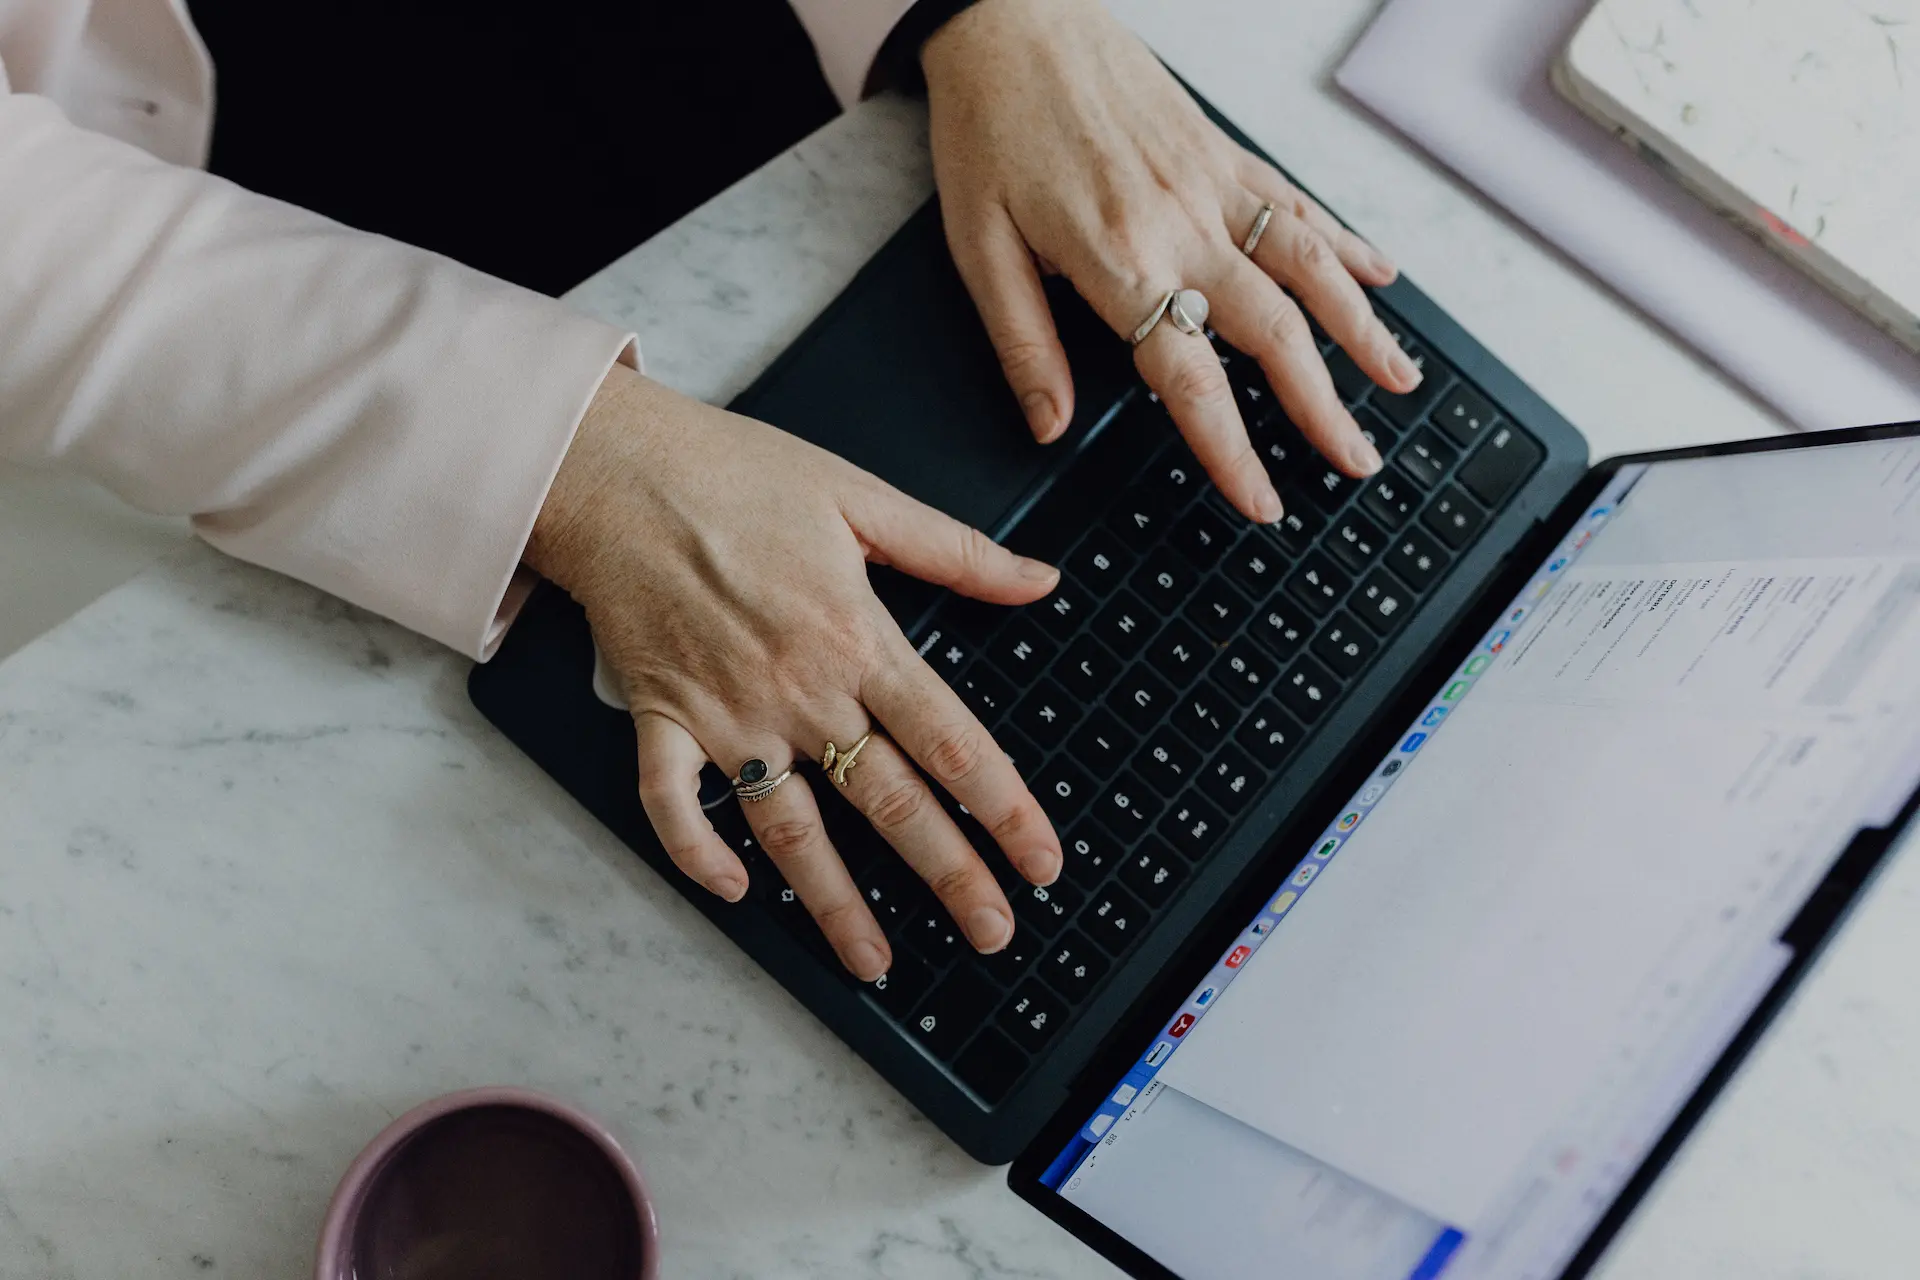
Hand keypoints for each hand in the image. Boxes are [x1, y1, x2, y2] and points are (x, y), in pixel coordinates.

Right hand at [524, 365, 1064, 980]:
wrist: (615, 468)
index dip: (1005, 808)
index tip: (1040, 860)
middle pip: (888, 800)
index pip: (950, 741)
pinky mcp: (661, 718)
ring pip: (791, 827)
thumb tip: (1040, 579)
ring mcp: (726, 713)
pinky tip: (734, 892)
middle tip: (994, 933)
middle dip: (949, 874)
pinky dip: (698, 852)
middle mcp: (799, 688)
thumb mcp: (860, 494)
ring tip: (876, 961)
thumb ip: (956, 550)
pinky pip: (674, 804)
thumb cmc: (734, 473)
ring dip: (837, 901)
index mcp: (857, 635)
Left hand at [921, 0, 1420, 521]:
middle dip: (1324, 406)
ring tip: (1400, 382)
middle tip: (1357, 461)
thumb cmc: (987, 130)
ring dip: (1363, 329)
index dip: (1231, 449)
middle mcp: (1181, 226)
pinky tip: (1383, 275)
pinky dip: (1347, 242)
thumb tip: (1049, 426)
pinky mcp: (1223, 151)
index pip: (1190, 378)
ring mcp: (1212, 185)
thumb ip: (1021, 343)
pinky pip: (1299, 202)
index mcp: (1116, 260)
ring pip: (1310, 267)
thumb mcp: (976, 247)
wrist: (1010, 18)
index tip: (1262, 501)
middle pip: (1275, 332)